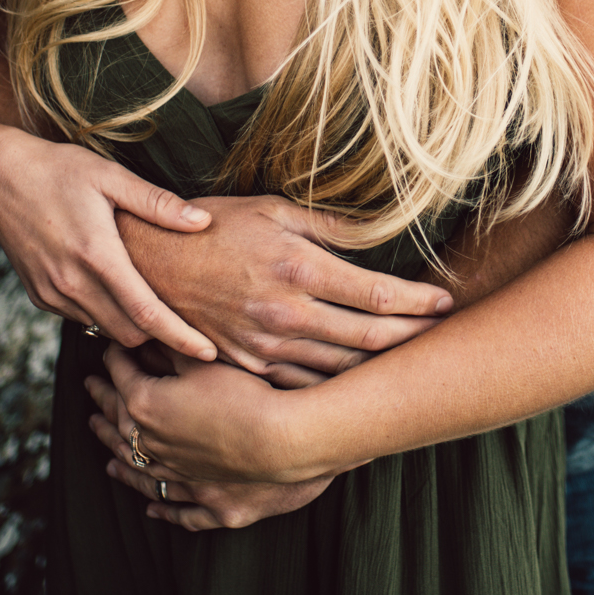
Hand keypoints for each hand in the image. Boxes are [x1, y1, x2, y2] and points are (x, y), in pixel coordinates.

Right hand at [0, 129, 218, 357]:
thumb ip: (157, 203)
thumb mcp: (112, 177)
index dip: (181, 338)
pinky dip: (104, 314)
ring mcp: (52, 293)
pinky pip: (81, 319)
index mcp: (97, 256)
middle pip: (130, 333)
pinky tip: (117, 290)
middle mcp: (72, 283)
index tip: (209, 353)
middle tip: (188, 320)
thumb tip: (203, 221)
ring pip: (105, 330)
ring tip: (154, 304)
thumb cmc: (60, 170)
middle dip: (160, 334)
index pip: (147, 314)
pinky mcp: (40, 296)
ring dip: (131, 325)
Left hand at [84, 371, 334, 529]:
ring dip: (118, 456)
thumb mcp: (203, 361)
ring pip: (139, 468)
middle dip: (103, 402)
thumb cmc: (244, 395)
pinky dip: (161, 505)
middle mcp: (153, 444)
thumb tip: (149, 333)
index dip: (114, 358)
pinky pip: (176, 505)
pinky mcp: (207, 498)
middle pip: (120, 421)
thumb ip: (171, 348)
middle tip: (90, 388)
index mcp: (146, 405)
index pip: (121, 375)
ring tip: (104, 452)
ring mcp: (178, 475)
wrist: (279, 440)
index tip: (109, 347)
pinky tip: (151, 506)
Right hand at [117, 194, 451, 378]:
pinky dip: (336, 385)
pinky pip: (303, 383)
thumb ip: (329, 224)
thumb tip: (378, 228)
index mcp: (298, 268)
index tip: (445, 302)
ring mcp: (265, 346)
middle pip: (368, 338)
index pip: (376, 293)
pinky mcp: (248, 366)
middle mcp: (286, 313)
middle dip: (413, 339)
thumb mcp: (272, 209)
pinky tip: (359, 381)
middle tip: (444, 337)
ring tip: (413, 361)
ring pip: (340, 369)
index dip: (418, 301)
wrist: (148, 263)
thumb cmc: (214, 226)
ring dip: (380, 368)